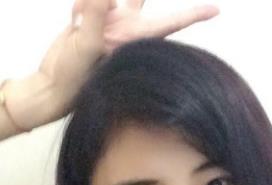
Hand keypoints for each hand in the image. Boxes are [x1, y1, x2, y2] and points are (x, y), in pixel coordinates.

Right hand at [6, 0, 218, 130]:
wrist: (52, 87)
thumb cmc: (72, 78)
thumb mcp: (82, 46)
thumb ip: (94, 16)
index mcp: (132, 40)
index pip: (169, 23)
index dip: (193, 14)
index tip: (216, 10)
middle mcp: (127, 32)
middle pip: (142, 1)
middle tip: (127, 0)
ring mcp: (112, 27)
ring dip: (100, 1)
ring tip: (79, 20)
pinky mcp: (96, 23)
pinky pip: (95, 0)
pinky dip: (82, 3)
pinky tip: (72, 19)